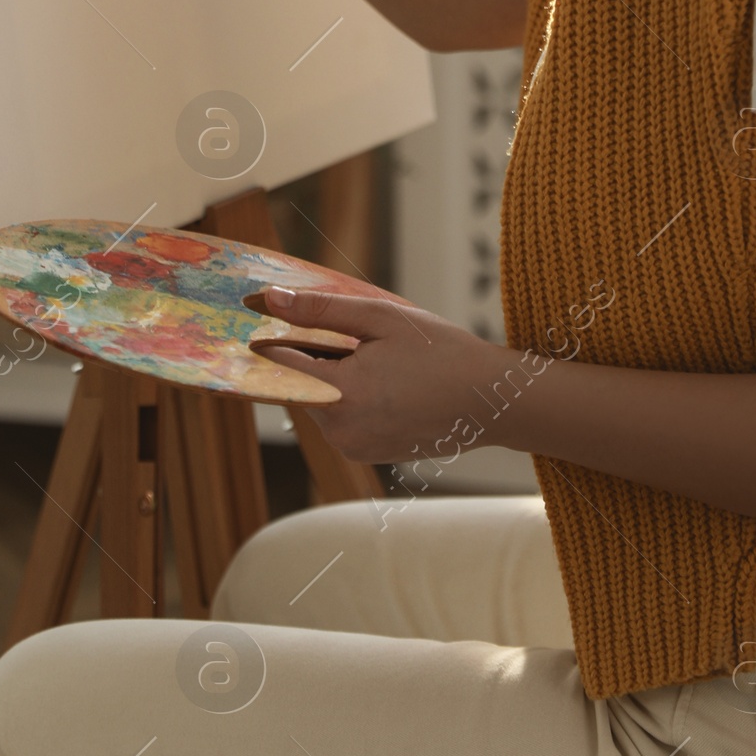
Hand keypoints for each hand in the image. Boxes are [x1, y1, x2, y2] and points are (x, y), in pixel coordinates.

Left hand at [246, 283, 548, 466]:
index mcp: (342, 395)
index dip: (272, 338)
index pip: (281, 365)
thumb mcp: (381, 319)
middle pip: (302, 384)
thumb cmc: (442, 353)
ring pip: (321, 402)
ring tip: (380, 361)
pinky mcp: (367, 455)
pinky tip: (388, 383)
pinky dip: (353, 398)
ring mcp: (354, 447)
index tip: (264, 318)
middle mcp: (341, 430)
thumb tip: (271, 300)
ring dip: (335, 378)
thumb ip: (321, 311)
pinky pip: (342, 420)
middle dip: (316, 357)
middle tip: (353, 337)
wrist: (491, 401)